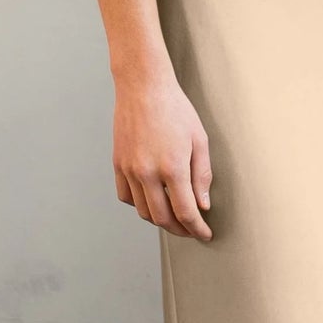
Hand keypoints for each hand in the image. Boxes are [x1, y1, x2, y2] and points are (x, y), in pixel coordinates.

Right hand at [113, 71, 213, 240]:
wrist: (143, 87)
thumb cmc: (175, 109)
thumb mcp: (199, 140)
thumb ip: (202, 176)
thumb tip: (203, 204)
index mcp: (172, 167)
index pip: (185, 212)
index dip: (197, 229)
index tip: (204, 234)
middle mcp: (147, 172)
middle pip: (162, 218)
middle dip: (180, 230)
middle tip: (192, 230)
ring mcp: (129, 169)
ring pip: (143, 211)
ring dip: (160, 220)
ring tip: (174, 217)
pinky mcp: (118, 164)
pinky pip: (126, 196)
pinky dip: (140, 205)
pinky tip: (152, 200)